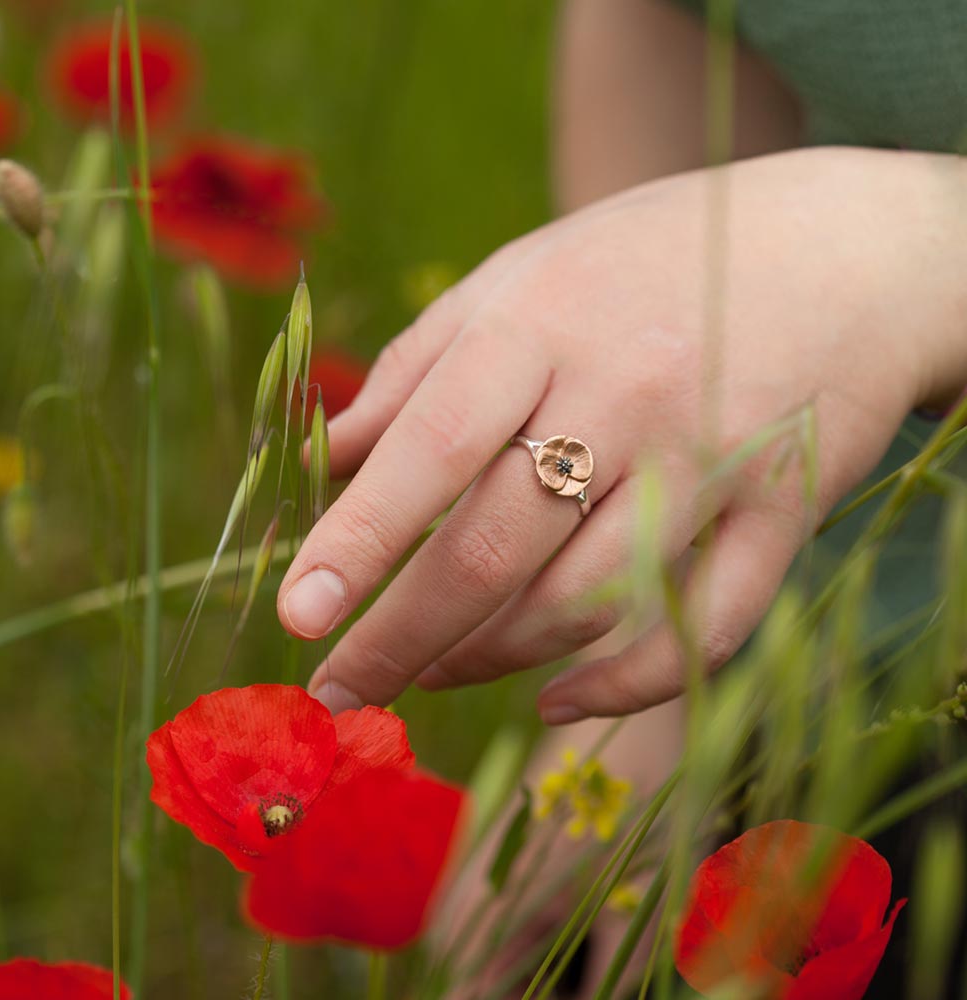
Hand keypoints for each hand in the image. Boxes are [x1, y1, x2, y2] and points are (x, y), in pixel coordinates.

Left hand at [278, 146, 965, 721]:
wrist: (837, 252)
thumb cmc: (646, 265)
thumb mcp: (517, 280)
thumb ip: (414, 370)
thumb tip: (320, 457)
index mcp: (542, 325)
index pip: (431, 447)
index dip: (358, 540)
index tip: (296, 614)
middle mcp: (627, 395)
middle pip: (497, 550)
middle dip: (403, 637)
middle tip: (338, 689)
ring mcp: (713, 460)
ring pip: (584, 605)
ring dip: (489, 659)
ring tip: (430, 670)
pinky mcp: (783, 513)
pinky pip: (699, 632)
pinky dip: (621, 685)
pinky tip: (555, 700)